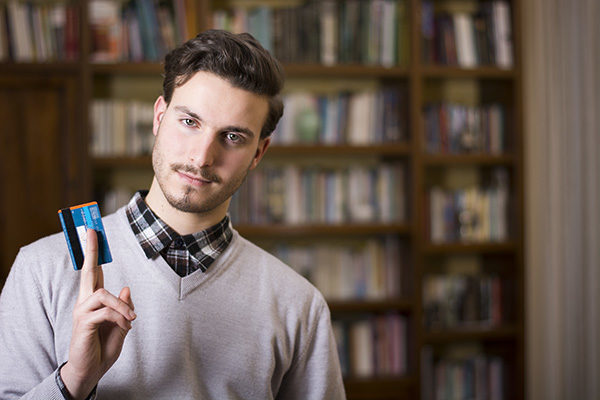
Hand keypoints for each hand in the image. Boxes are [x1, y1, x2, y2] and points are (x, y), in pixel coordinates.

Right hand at [60, 229, 135, 398]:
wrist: (91, 370)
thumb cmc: (104, 346)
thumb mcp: (122, 323)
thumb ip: (124, 306)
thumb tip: (125, 287)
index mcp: (94, 300)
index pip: (92, 272)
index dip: (93, 252)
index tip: (93, 232)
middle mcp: (84, 302)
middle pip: (86, 271)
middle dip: (90, 249)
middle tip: (90, 229)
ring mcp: (81, 312)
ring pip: (102, 293)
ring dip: (121, 306)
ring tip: (130, 320)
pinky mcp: (82, 323)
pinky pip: (106, 311)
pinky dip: (120, 318)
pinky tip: (125, 327)